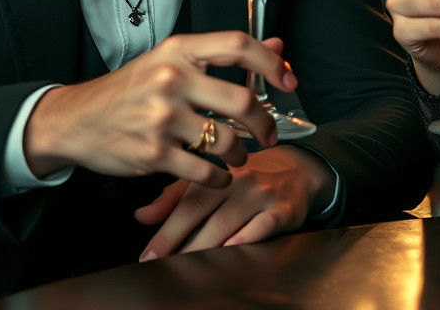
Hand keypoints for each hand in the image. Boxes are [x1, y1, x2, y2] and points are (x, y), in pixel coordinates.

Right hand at [24, 32, 297, 186]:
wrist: (76, 119)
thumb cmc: (131, 88)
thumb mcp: (173, 60)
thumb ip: (224, 54)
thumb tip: (278, 44)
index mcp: (179, 50)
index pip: (238, 45)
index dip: (271, 62)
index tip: (289, 80)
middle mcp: (172, 79)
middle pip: (242, 100)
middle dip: (266, 123)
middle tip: (269, 134)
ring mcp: (162, 118)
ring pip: (227, 141)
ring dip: (243, 155)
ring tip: (241, 156)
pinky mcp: (154, 154)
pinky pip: (205, 171)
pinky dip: (220, 178)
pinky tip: (220, 175)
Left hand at [135, 145, 333, 258]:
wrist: (297, 169)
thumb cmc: (248, 178)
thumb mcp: (212, 181)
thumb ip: (175, 197)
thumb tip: (141, 216)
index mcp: (217, 175)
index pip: (186, 205)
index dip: (165, 232)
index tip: (147, 256)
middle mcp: (238, 182)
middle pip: (204, 217)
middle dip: (181, 246)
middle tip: (161, 268)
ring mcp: (261, 195)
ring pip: (228, 225)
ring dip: (205, 249)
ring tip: (187, 270)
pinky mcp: (282, 210)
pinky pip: (261, 228)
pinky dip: (244, 241)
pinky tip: (230, 253)